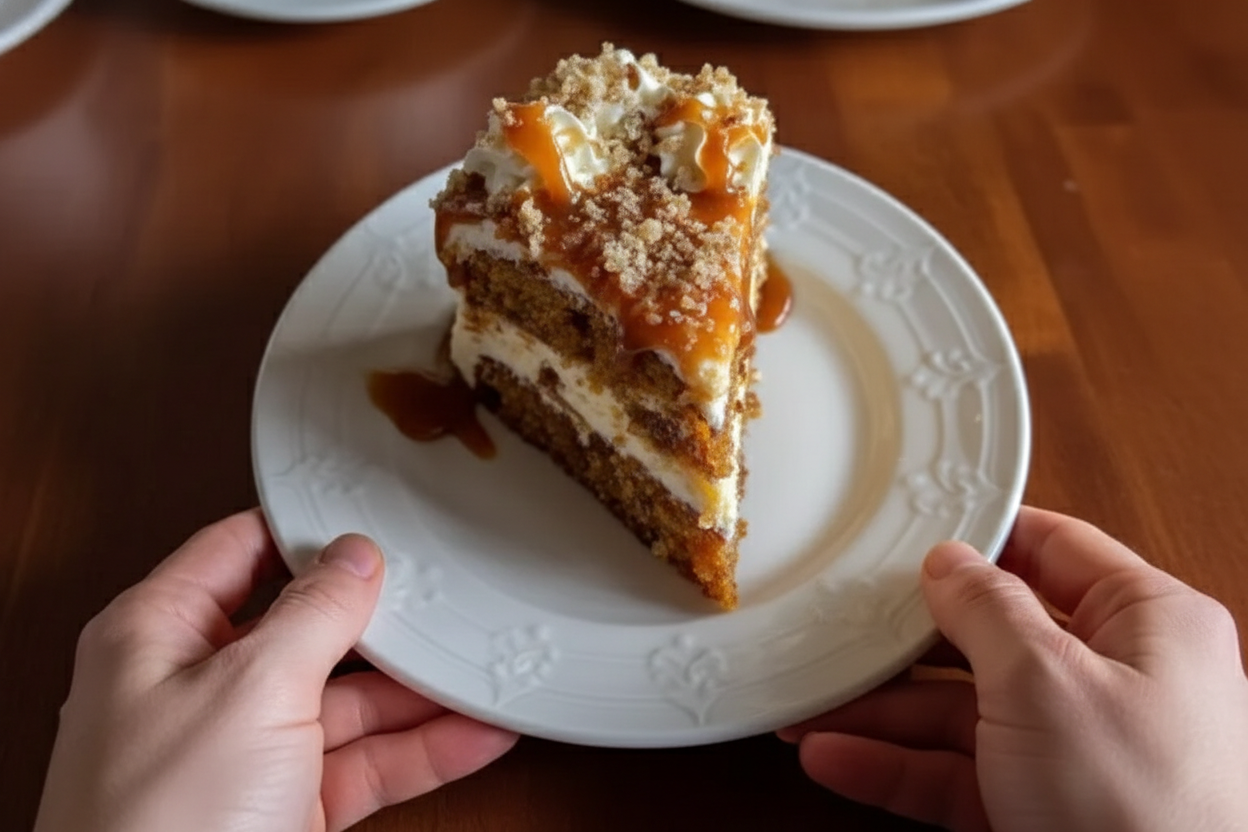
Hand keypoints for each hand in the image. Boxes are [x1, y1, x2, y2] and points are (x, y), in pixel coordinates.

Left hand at [34, 509, 517, 831]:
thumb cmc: (156, 828)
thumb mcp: (248, 689)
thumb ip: (310, 613)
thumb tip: (352, 557)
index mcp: (158, 635)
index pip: (240, 549)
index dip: (308, 531)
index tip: (375, 518)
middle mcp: (199, 689)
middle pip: (307, 628)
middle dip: (383, 620)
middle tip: (449, 599)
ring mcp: (244, 753)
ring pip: (347, 701)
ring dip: (419, 691)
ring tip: (484, 667)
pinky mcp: (283, 809)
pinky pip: (364, 764)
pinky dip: (422, 750)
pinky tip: (476, 734)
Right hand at [779, 506, 1247, 831]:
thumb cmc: (1146, 810)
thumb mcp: (1049, 682)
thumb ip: (988, 610)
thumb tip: (948, 562)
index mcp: (1147, 624)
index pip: (1054, 549)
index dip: (980, 538)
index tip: (907, 531)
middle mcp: (1113, 681)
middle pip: (990, 636)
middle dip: (904, 639)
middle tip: (838, 625)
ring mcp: (1074, 750)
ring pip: (962, 710)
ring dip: (883, 710)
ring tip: (810, 704)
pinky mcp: (1042, 808)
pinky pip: (957, 773)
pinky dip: (897, 766)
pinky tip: (835, 758)